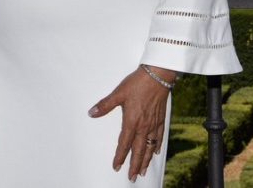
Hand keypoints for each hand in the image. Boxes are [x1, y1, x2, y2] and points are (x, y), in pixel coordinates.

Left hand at [89, 65, 175, 180]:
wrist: (158, 76)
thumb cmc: (137, 83)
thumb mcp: (118, 93)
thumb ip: (105, 105)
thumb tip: (92, 113)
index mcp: (132, 121)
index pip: (124, 144)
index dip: (120, 156)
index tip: (116, 166)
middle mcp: (143, 126)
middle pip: (138, 150)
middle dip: (134, 165)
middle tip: (131, 177)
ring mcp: (153, 124)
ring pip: (149, 147)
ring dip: (145, 160)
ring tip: (142, 170)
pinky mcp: (161, 119)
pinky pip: (159, 137)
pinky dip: (156, 146)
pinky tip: (155, 151)